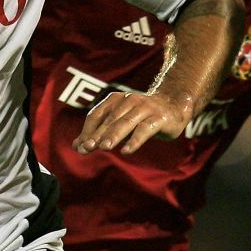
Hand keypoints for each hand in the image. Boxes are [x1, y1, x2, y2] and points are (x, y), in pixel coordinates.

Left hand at [73, 88, 189, 153]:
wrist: (174, 105)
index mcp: (116, 100)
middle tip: (87, 148)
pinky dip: (135, 140)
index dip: (87, 131)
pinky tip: (127, 151)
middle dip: (97, 135)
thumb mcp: (119, 122)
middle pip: (110, 119)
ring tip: (104, 148)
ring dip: (114, 135)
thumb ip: (99, 132)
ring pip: (126, 122)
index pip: (97, 115)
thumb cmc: (142, 116)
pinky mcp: (159, 118)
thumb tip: (76, 146)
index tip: (79, 146)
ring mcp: (145, 108)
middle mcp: (129, 101)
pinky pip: (145, 129)